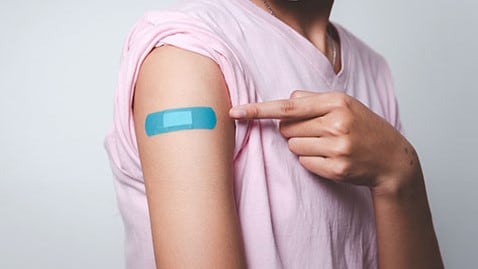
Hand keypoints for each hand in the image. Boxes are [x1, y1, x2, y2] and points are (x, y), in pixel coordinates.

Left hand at [229, 90, 419, 193]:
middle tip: (318, 131)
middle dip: (294, 130)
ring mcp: (337, 148)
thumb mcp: (345, 104)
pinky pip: (304, 163)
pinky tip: (330, 157)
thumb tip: (286, 101)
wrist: (393, 159)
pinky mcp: (336, 169)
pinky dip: (311, 160)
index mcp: (336, 102)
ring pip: (293, 147)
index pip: (288, 106)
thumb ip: (313, 100)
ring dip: (302, 146)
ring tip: (326, 144)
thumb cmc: (365, 127)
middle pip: (286, 128)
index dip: (259, 110)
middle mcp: (336, 123)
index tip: (236, 111)